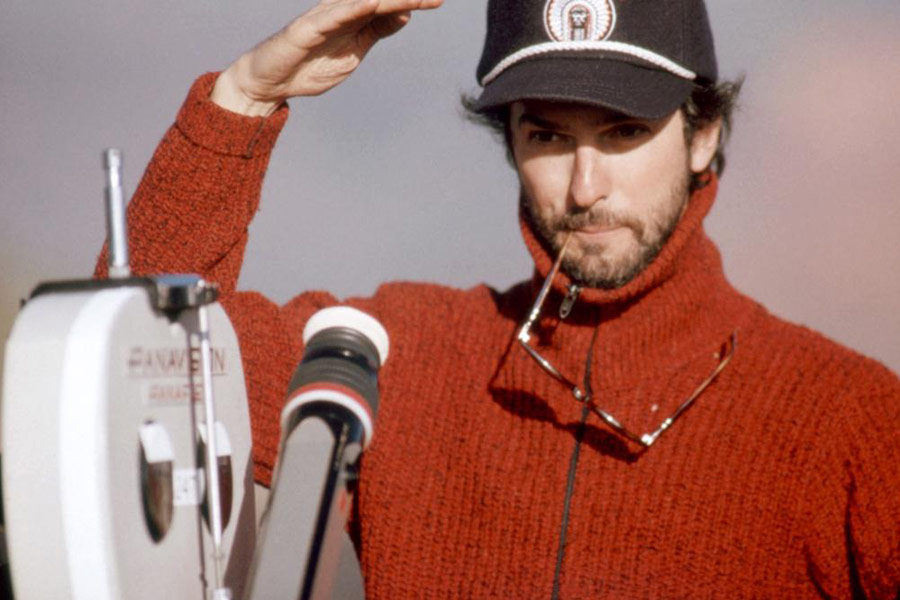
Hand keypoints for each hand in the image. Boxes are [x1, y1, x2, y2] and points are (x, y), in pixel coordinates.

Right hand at [211, 0, 442, 115]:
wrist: (270, 84)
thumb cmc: (309, 67)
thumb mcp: (353, 54)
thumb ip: (376, 33)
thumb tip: (405, 16)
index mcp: (354, 18)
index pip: (388, 6)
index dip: (413, 1)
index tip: (438, 0)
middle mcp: (340, 11)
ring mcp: (323, 18)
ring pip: (360, 1)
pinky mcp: (305, 29)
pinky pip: (332, 16)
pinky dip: (353, 9)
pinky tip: (373, 3)